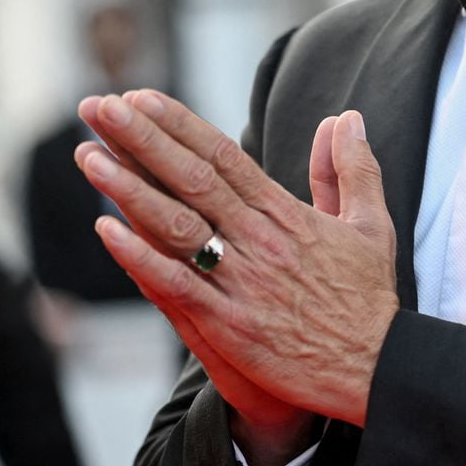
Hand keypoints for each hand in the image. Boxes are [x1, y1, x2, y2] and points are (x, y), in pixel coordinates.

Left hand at [74, 92, 398, 438]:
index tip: (141, 98)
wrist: (376, 367)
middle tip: (98, 106)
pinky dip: (140, 257)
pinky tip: (106, 230)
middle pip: (191, 178)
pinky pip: (177, 286)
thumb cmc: (367, 298)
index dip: (179, 124)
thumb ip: (350, 169)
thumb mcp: (370, 224)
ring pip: (177, 225)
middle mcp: (260, 240)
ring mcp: (243, 282)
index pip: (224, 156)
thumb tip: (346, 118)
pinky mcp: (231, 326)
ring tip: (88, 155)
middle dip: (140, 138)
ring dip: (129, 188)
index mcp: (286, 214)